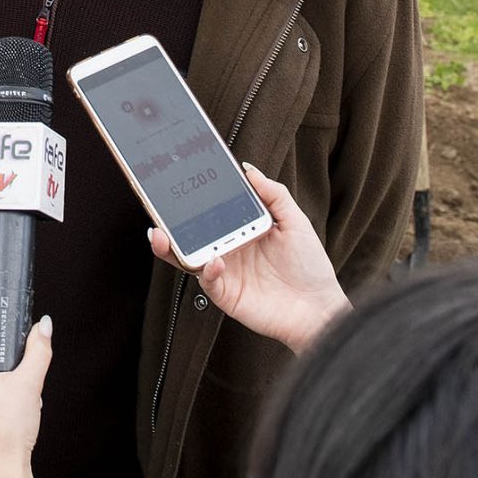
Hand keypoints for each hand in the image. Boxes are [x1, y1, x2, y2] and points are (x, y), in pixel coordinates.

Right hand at [148, 164, 347, 353]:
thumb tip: (249, 169)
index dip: (191, 202)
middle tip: (157, 210)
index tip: (175, 184)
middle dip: (168, 223)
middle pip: (189, 235)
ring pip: (188, 257)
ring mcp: (224, 273)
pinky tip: (213, 261)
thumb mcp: (295, 222)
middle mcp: (227, 250)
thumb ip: (274, 194)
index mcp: (240, 230)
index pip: (209, 213)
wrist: (320, 308)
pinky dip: (206, 270)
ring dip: (171, 247)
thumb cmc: (310, 267)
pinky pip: (207, 282)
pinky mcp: (226, 295)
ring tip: (163, 235)